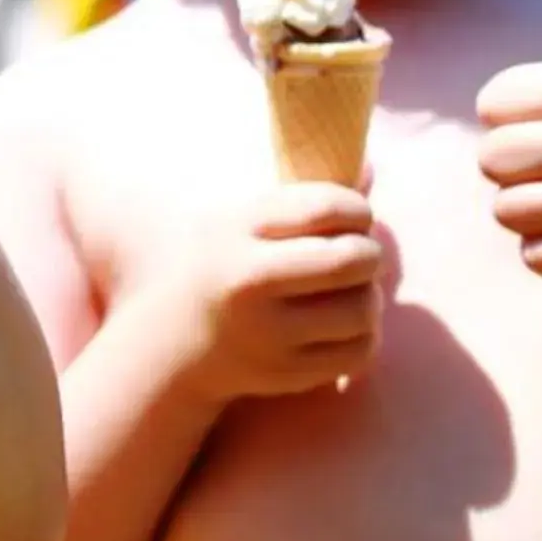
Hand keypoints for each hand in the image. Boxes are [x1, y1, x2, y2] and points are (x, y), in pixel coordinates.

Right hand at [171, 180, 386, 401]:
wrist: (172, 342)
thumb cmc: (219, 265)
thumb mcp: (241, 220)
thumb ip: (305, 196)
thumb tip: (370, 168)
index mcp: (237, 230)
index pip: (326, 206)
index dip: (358, 209)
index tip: (356, 216)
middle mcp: (248, 280)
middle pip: (352, 258)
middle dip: (370, 252)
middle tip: (360, 254)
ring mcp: (267, 333)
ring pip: (362, 308)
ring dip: (369, 295)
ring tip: (351, 290)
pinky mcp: (285, 372)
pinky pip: (359, 351)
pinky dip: (365, 334)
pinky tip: (345, 324)